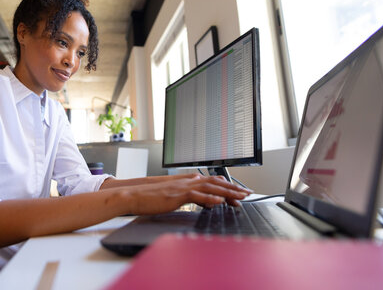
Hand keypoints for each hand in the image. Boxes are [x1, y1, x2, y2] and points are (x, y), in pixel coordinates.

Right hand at [125, 175, 250, 214]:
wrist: (135, 194)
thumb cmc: (152, 196)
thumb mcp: (174, 194)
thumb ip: (190, 195)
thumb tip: (206, 201)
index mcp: (187, 180)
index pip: (212, 181)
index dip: (227, 185)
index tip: (239, 191)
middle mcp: (188, 181)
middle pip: (215, 182)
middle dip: (233, 188)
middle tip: (247, 193)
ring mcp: (183, 187)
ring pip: (210, 187)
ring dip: (227, 192)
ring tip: (240, 197)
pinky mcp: (177, 195)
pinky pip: (197, 196)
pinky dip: (209, 198)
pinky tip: (219, 201)